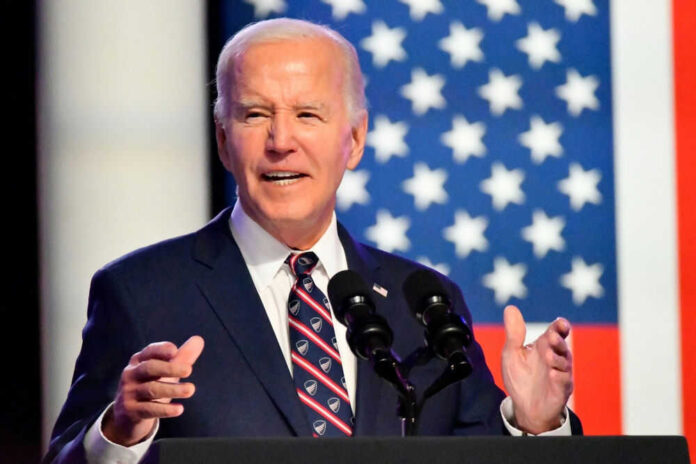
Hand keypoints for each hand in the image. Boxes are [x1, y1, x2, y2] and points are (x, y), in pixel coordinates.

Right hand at [103, 335, 204, 445]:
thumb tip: (199, 339)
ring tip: (190, 390)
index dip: (161, 350)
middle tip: (189, 370)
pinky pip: (148, 409)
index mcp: (139, 361)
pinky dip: (165, 409)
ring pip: (151, 389)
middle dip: (169, 368)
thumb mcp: (165, 372)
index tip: (175, 350)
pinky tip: (179, 409)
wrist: (128, 415)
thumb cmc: (151, 386)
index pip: (149, 351)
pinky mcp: (130, 411)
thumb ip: (182, 357)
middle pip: (149, 368)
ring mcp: (129, 393)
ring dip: (172, 390)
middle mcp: (131, 374)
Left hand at [501, 306, 572, 433]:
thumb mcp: (512, 353)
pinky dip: (559, 378)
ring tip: (548, 356)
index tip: (561, 323)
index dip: (560, 326)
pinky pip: (564, 382)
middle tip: (550, 337)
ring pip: (564, 362)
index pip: (556, 331)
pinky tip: (553, 375)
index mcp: (544, 346)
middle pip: (562, 344)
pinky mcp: (561, 389)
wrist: (525, 406)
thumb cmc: (520, 378)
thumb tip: (510, 307)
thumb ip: (514, 333)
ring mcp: (560, 373)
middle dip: (558, 340)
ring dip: (557, 358)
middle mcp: (555, 357)